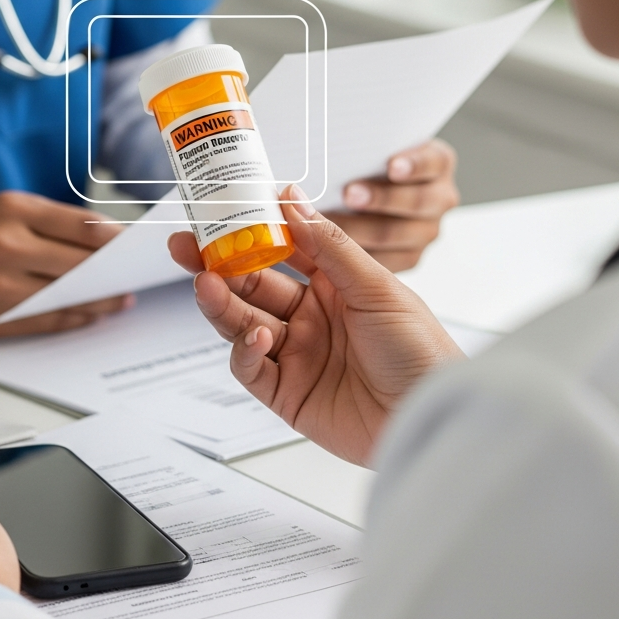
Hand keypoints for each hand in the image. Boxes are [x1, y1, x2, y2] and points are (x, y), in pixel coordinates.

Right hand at [0, 191, 131, 336]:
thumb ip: (41, 222)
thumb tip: (95, 239)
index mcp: (9, 209)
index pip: (82, 225)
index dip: (115, 240)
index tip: (134, 245)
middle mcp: (7, 244)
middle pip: (83, 262)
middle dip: (114, 270)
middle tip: (136, 274)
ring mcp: (0, 285)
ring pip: (70, 295)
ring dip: (102, 299)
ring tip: (120, 297)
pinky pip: (48, 322)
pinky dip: (76, 319)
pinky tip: (91, 314)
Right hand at [168, 189, 462, 466]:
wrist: (433, 420)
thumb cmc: (421, 353)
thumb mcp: (377, 287)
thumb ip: (328, 245)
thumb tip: (291, 198)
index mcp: (334, 285)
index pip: (281, 250)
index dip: (250, 231)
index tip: (222, 211)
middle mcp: (310, 317)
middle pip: (251, 286)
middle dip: (216, 265)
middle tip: (186, 247)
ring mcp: (296, 355)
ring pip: (242, 324)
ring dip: (221, 304)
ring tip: (204, 285)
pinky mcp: (286, 394)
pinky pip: (251, 369)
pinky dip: (244, 352)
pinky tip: (254, 338)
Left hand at [326, 139, 458, 271]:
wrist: (371, 188)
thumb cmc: (368, 162)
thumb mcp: (373, 150)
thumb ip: (362, 151)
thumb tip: (333, 151)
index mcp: (437, 161)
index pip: (432, 161)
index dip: (413, 165)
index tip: (392, 167)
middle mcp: (440, 197)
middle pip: (417, 202)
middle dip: (381, 199)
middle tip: (349, 194)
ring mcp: (427, 229)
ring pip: (398, 234)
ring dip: (361, 229)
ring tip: (330, 222)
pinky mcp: (410, 255)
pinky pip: (387, 260)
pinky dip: (357, 255)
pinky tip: (330, 247)